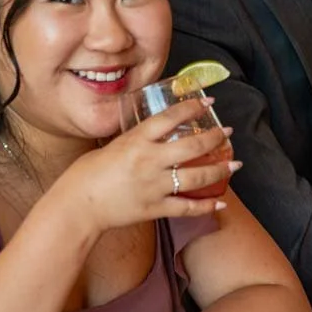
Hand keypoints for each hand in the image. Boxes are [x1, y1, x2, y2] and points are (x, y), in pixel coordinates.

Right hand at [59, 98, 237, 235]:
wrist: (78, 205)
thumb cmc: (86, 174)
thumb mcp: (112, 146)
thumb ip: (134, 140)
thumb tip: (152, 134)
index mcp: (135, 140)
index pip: (170, 118)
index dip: (192, 108)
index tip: (208, 102)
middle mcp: (149, 161)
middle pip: (192, 146)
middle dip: (215, 138)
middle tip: (228, 133)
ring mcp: (154, 186)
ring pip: (196, 177)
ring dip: (220, 170)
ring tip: (234, 164)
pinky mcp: (155, 208)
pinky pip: (187, 207)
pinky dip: (206, 206)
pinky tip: (221, 203)